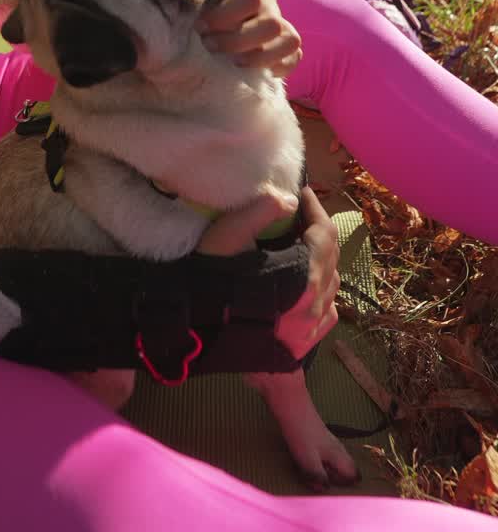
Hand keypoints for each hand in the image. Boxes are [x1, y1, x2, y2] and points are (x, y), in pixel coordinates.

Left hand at [197, 0, 301, 76]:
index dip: (224, 16)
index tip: (200, 25)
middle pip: (270, 24)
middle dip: (237, 40)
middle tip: (209, 44)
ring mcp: (277, 19)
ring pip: (289, 40)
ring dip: (260, 56)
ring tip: (233, 61)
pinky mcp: (278, 39)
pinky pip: (294, 55)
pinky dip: (279, 66)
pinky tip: (252, 69)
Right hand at [198, 187, 338, 361]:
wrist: (200, 339)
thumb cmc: (213, 284)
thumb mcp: (227, 237)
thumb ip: (259, 212)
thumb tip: (289, 201)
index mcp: (304, 274)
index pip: (324, 232)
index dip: (314, 207)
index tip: (301, 191)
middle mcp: (316, 300)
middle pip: (331, 255)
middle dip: (317, 229)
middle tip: (297, 214)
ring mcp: (314, 324)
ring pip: (332, 282)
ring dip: (322, 259)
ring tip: (300, 246)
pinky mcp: (307, 340)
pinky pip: (328, 309)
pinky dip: (322, 290)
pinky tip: (305, 283)